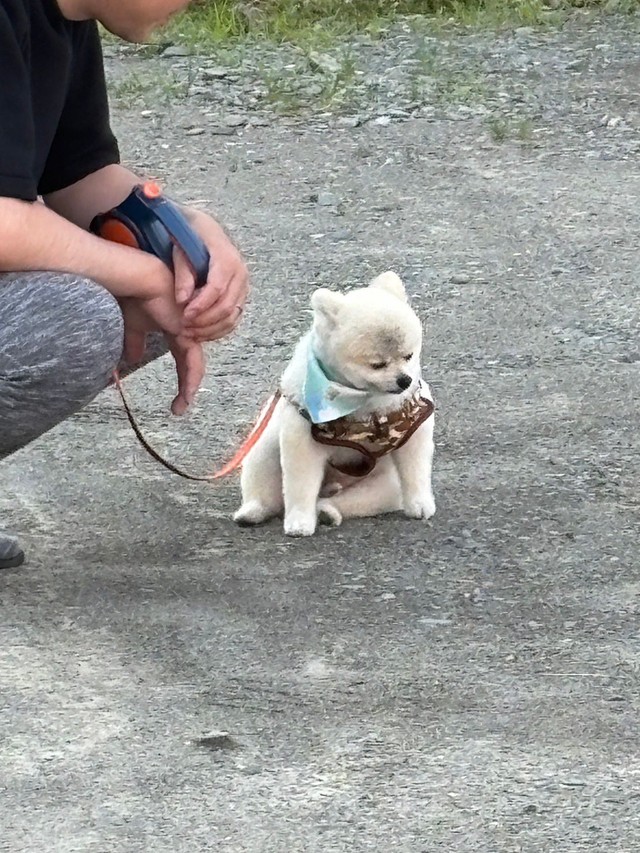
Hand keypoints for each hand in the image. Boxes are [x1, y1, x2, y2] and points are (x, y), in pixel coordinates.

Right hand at [120, 300, 205, 414]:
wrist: (139, 280)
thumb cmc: (135, 297)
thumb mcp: (133, 325)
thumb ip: (134, 342)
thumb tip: (130, 360)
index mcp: (178, 331)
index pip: (183, 360)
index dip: (181, 378)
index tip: (176, 400)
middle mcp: (188, 332)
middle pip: (191, 365)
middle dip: (187, 387)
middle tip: (179, 408)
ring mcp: (191, 332)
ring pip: (194, 366)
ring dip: (188, 387)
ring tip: (182, 405)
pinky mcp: (188, 332)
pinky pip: (193, 361)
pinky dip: (190, 378)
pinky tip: (188, 392)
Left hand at [176, 210, 249, 341]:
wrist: (204, 230)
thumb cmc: (188, 237)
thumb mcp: (180, 249)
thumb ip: (183, 274)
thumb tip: (183, 300)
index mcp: (226, 259)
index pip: (217, 289)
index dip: (201, 306)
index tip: (184, 317)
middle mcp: (240, 272)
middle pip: (227, 306)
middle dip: (204, 321)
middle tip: (183, 329)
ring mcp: (243, 285)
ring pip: (232, 316)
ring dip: (211, 329)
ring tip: (189, 334)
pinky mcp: (241, 294)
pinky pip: (234, 318)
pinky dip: (219, 329)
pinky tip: (201, 333)